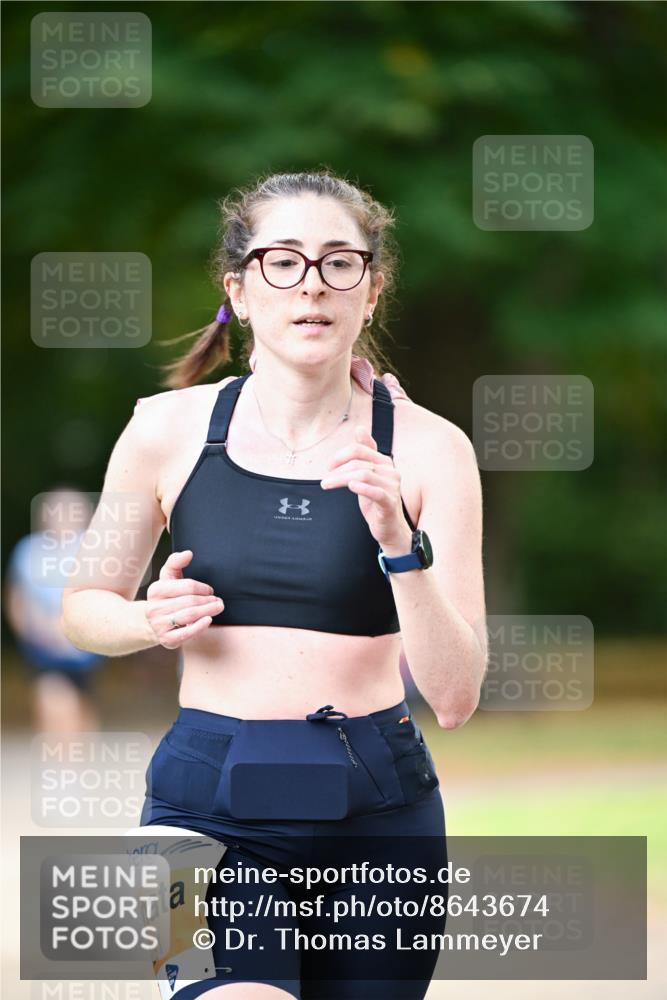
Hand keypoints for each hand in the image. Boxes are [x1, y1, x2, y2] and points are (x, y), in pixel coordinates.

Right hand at [145, 550, 223, 648]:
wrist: (156, 622)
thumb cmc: (168, 596)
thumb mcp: (168, 577)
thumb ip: (176, 562)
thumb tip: (188, 553)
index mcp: (155, 590)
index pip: (187, 586)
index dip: (203, 588)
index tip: (210, 591)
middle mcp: (154, 608)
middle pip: (190, 601)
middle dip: (208, 600)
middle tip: (219, 601)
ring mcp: (159, 625)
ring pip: (190, 615)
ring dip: (208, 611)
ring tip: (217, 607)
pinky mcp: (166, 640)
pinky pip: (186, 633)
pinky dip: (200, 626)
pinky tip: (208, 620)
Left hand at [320, 426, 413, 551]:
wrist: (390, 527)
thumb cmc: (377, 500)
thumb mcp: (369, 474)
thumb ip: (365, 452)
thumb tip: (360, 428)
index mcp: (384, 462)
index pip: (359, 449)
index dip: (341, 455)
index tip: (329, 467)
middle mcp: (390, 471)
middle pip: (358, 462)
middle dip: (337, 470)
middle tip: (325, 480)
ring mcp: (392, 487)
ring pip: (363, 475)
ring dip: (341, 479)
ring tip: (327, 485)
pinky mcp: (390, 503)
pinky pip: (376, 492)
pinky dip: (362, 488)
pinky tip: (351, 487)